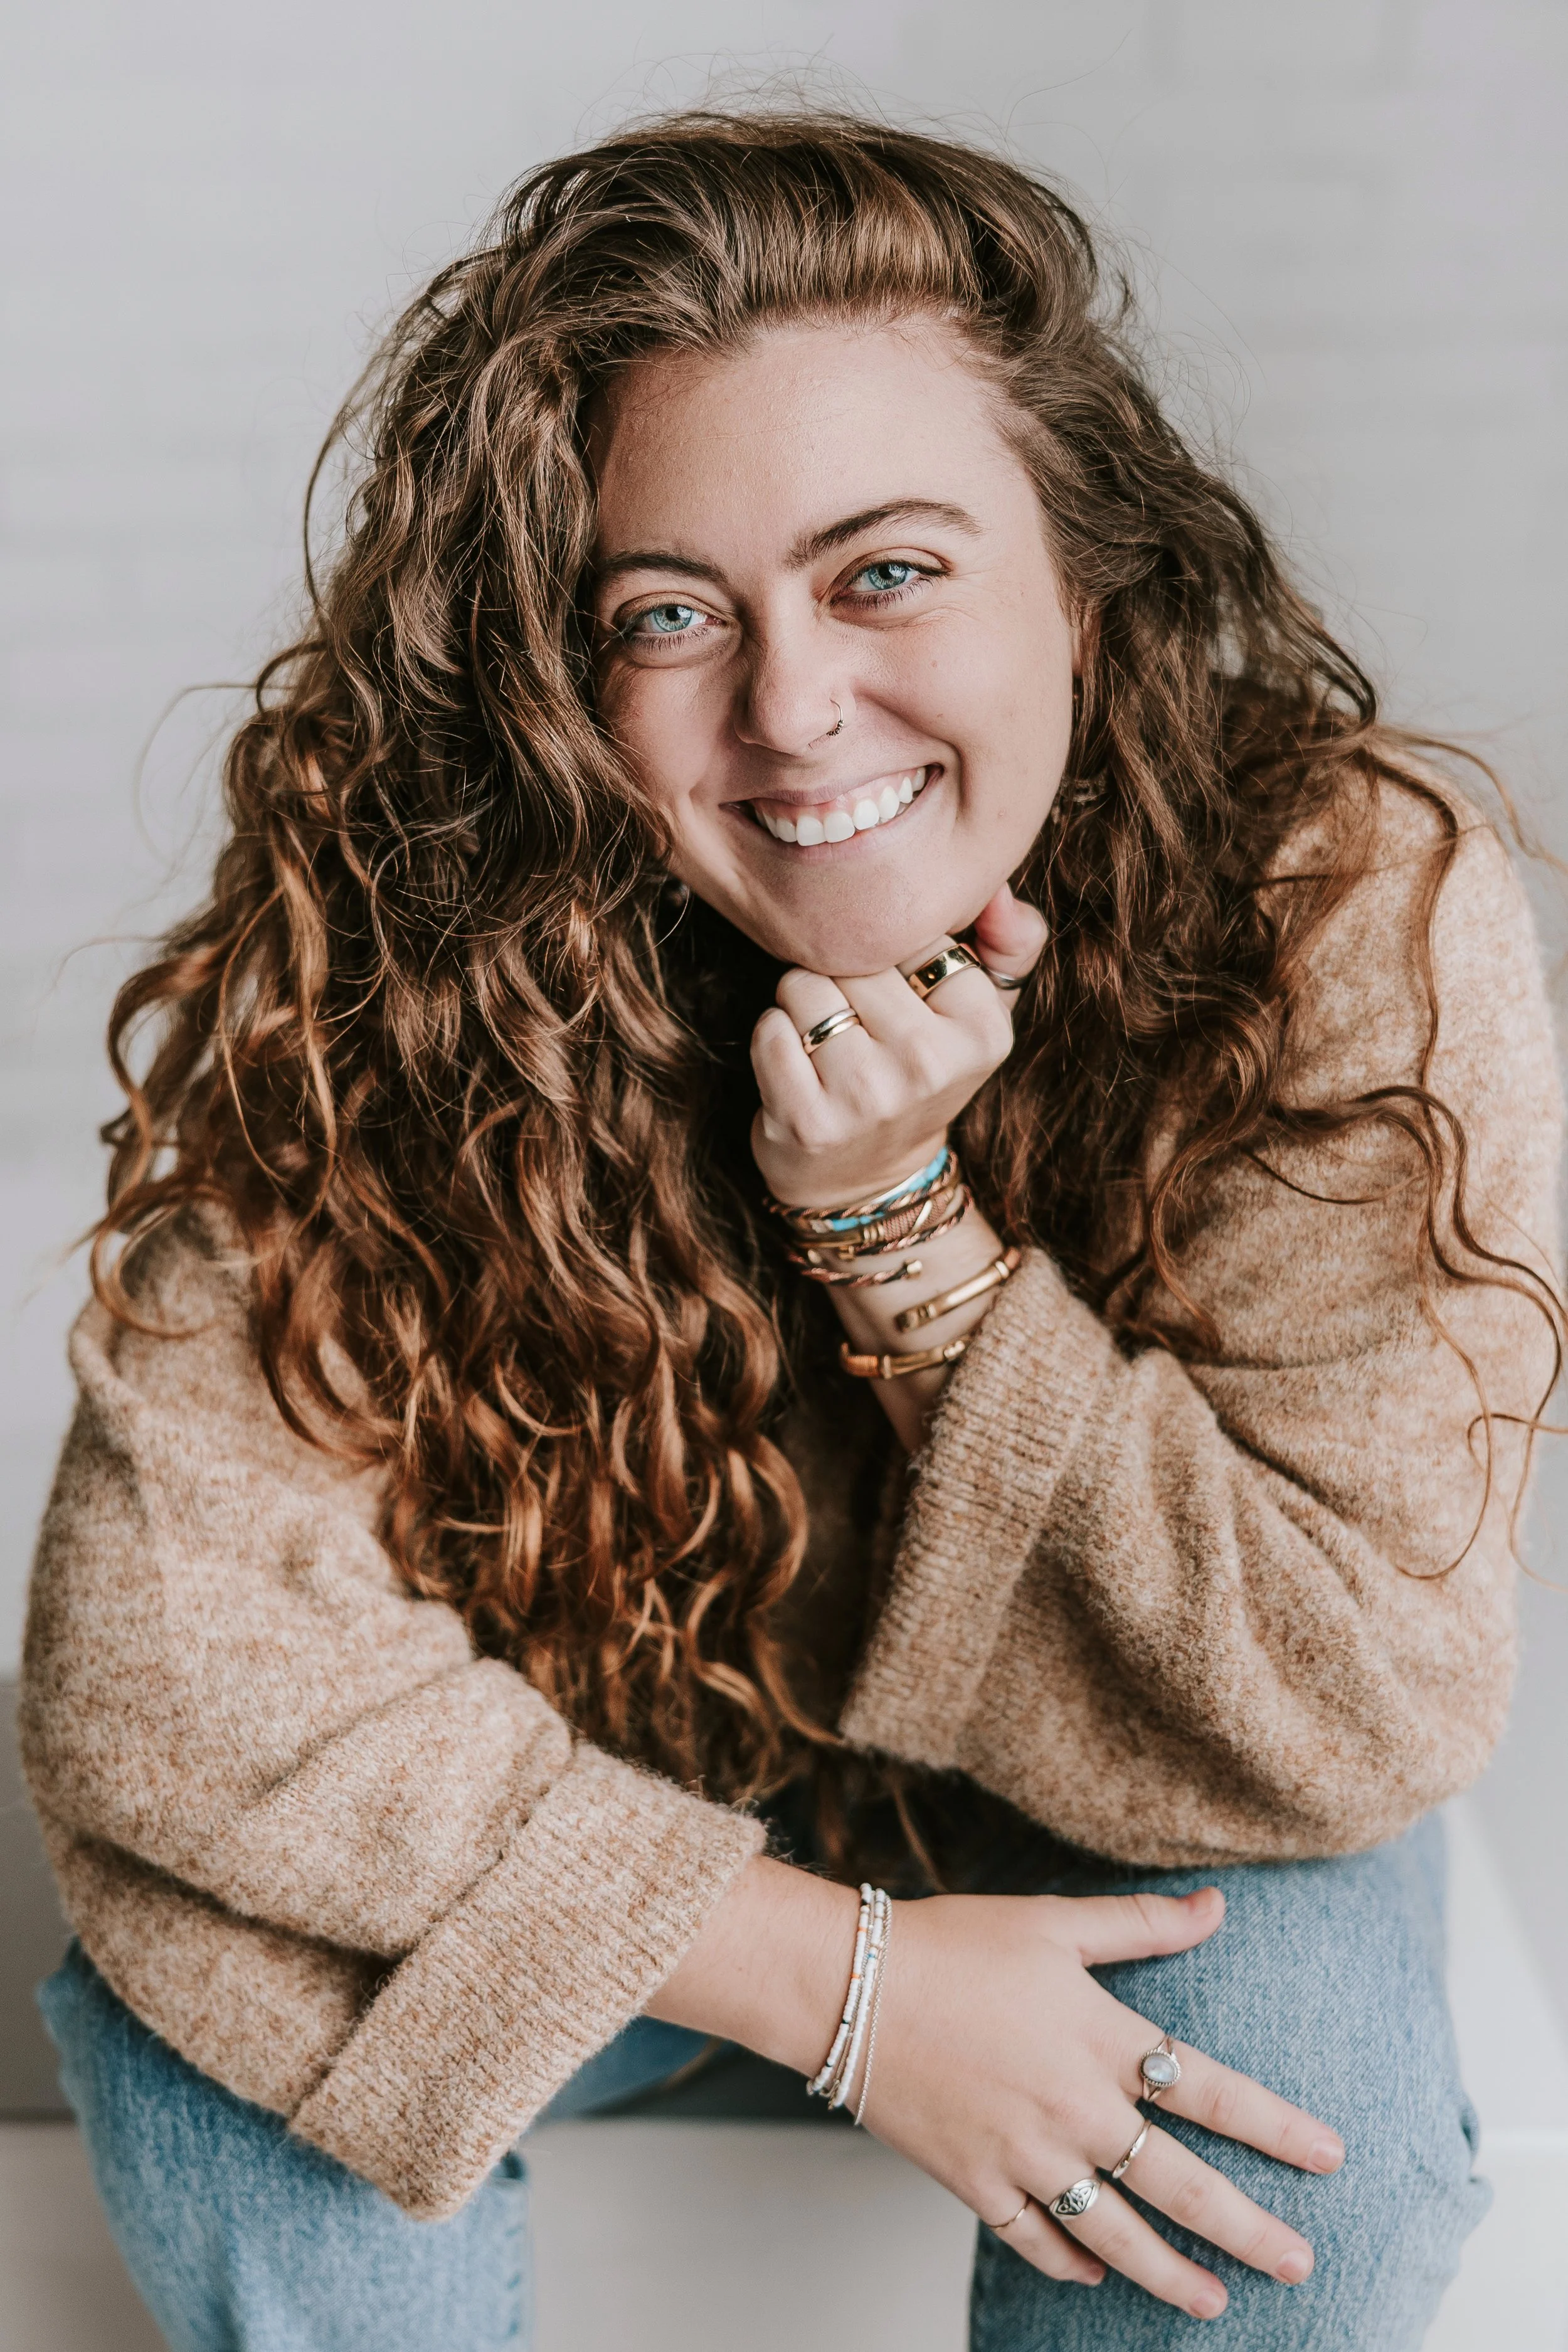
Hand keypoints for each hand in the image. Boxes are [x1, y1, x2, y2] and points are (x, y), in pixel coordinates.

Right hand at [649, 1861, 1341, 2323]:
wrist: (849, 1985)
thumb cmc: (952, 1942)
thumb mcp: (1054, 1921)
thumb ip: (1141, 1925)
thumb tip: (1216, 1905)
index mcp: (1099, 2041)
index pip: (1212, 2092)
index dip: (1277, 2126)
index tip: (1331, 2157)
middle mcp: (1074, 2109)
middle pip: (1179, 2186)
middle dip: (1248, 2232)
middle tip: (1301, 2266)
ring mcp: (1024, 2154)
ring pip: (1114, 2234)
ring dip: (1171, 2274)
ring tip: (1215, 2303)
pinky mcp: (975, 2181)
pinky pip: (1035, 2239)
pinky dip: (1070, 2262)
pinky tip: (1098, 2274)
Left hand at [749, 883, 1047, 1206]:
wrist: (870, 1179)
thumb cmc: (920, 1074)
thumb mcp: (980, 1014)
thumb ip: (1009, 944)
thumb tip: (1000, 894)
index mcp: (985, 1030)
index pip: (914, 934)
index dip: (892, 953)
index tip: (903, 996)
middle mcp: (931, 1064)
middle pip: (853, 955)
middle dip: (842, 976)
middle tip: (860, 1025)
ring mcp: (868, 1097)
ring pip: (803, 986)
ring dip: (802, 1006)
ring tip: (829, 1044)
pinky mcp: (808, 1121)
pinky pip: (769, 1030)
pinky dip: (773, 1040)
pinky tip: (799, 1070)